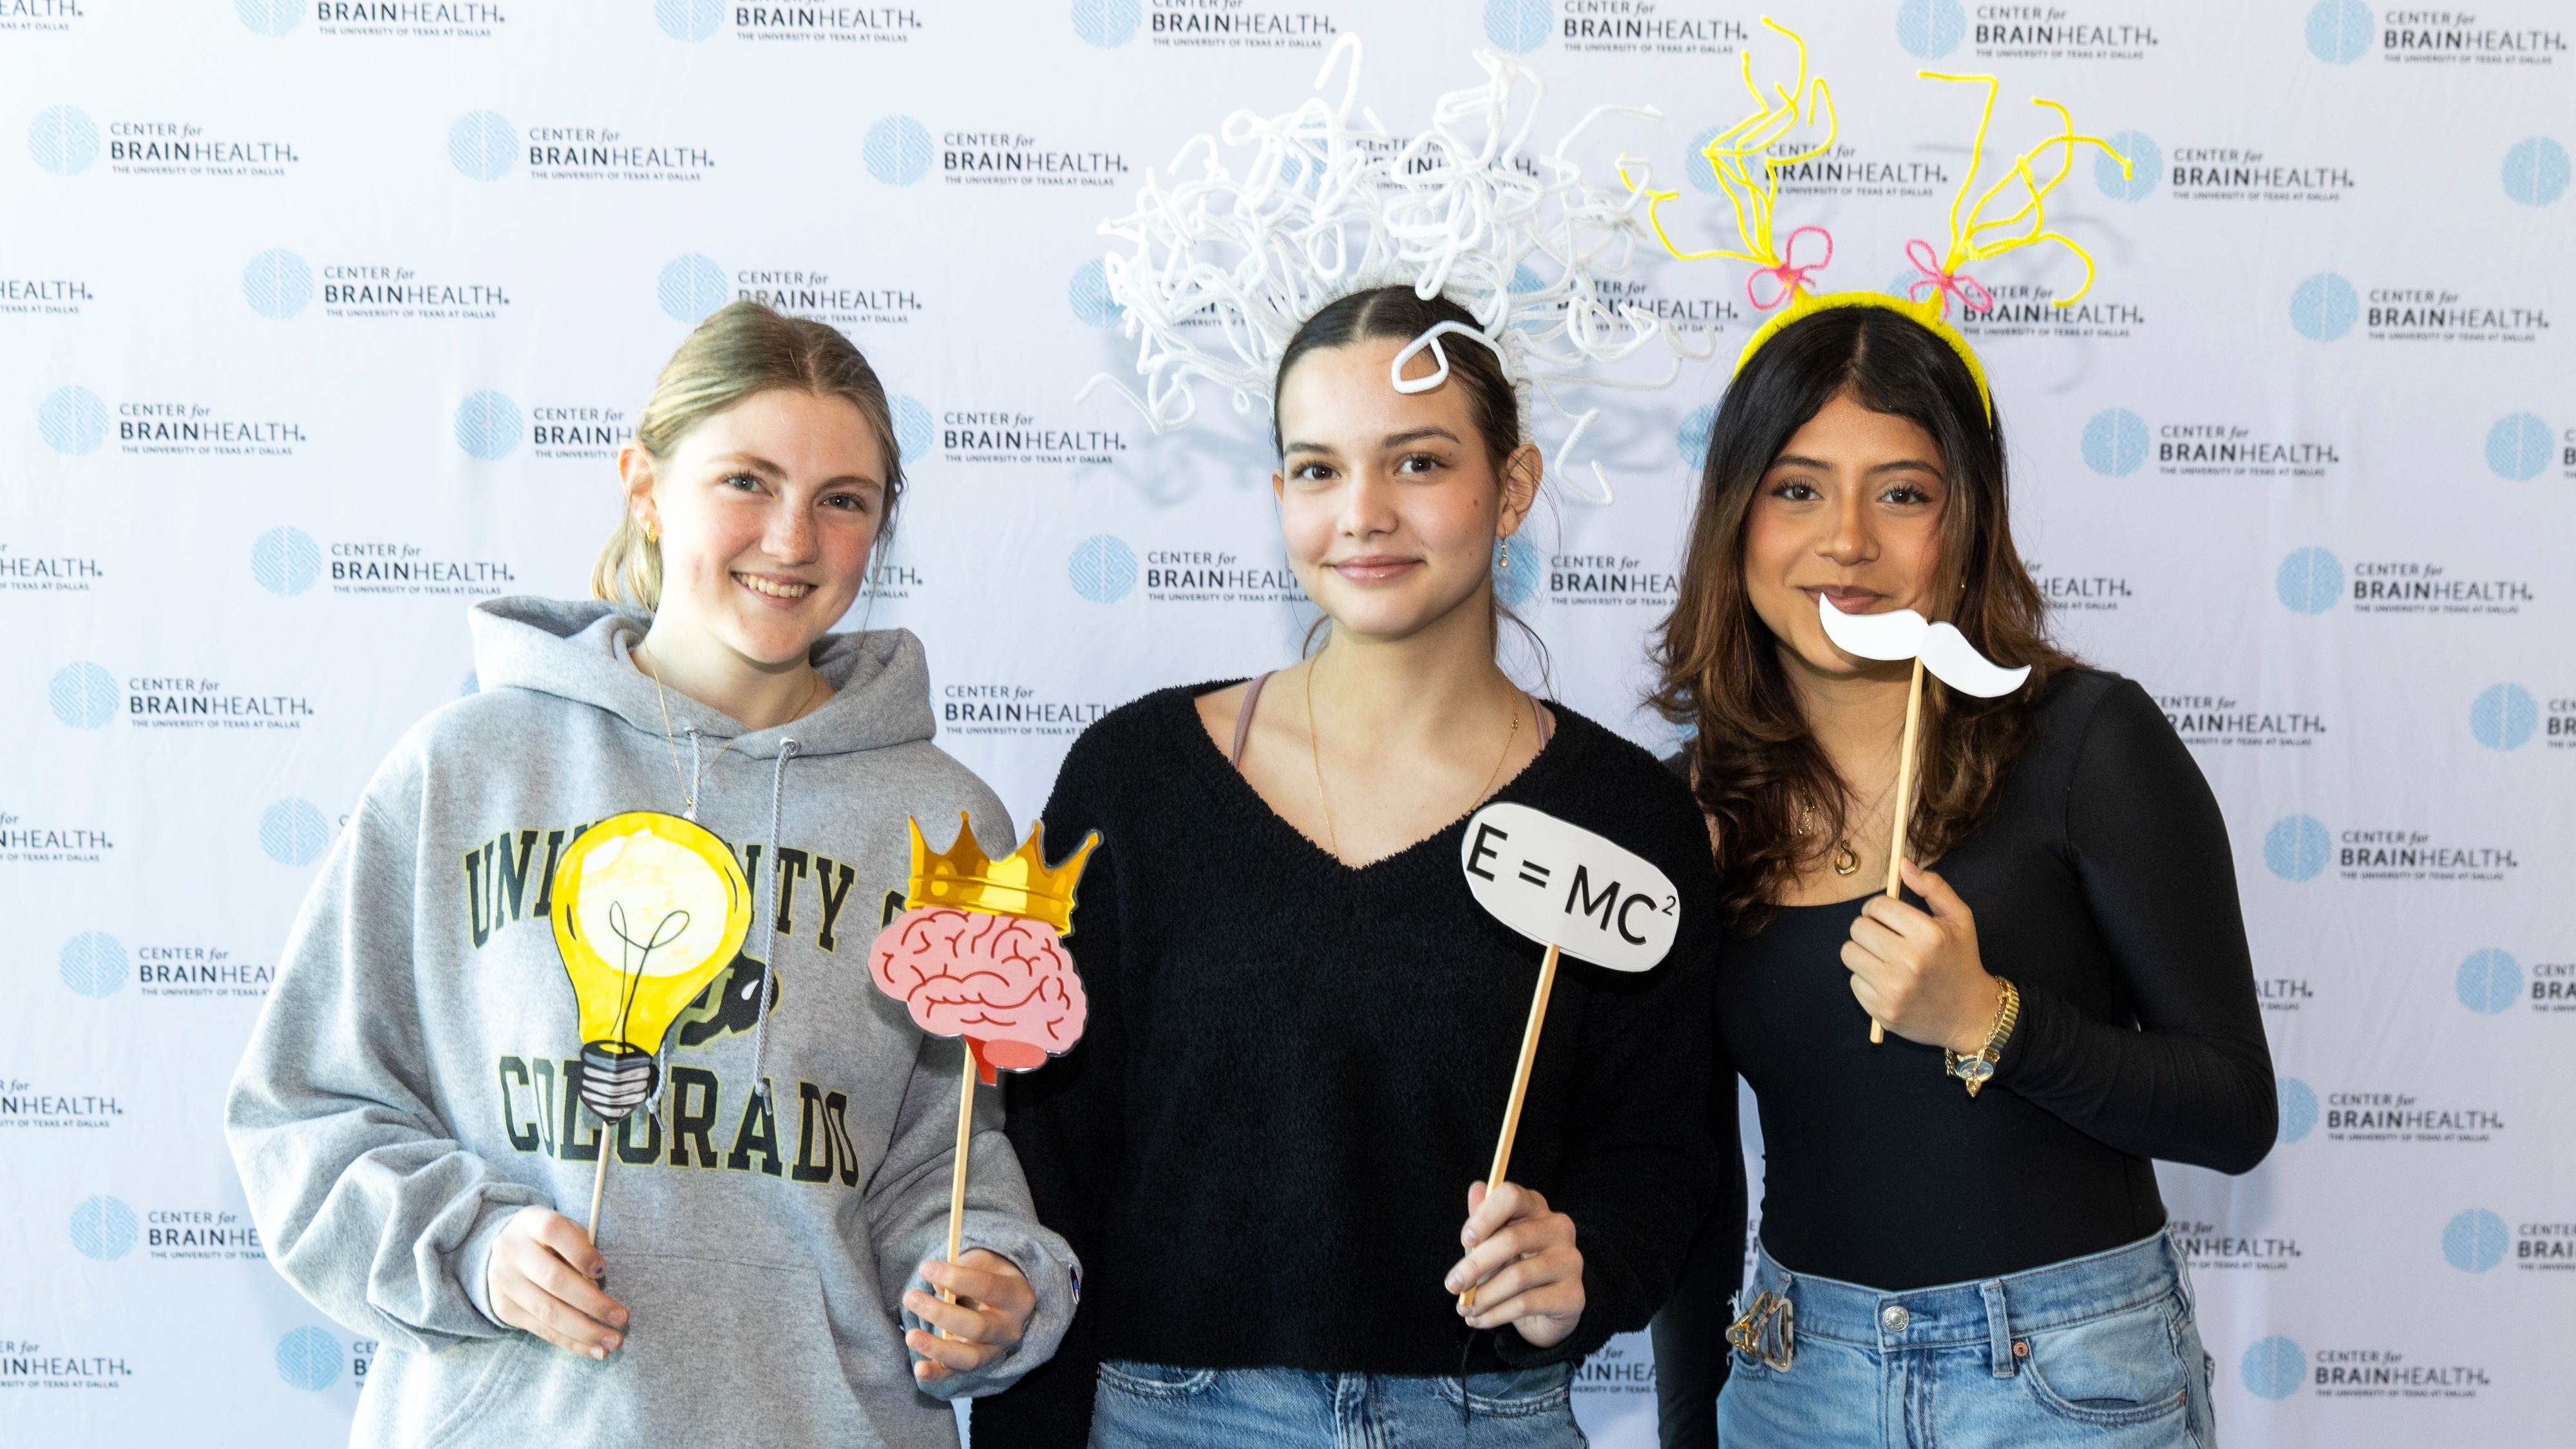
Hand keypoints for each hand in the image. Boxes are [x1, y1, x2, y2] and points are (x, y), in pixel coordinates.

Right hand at [487, 1206, 628, 1358]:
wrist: (506, 1250)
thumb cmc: (550, 1239)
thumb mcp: (565, 1229)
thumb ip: (581, 1247)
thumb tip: (598, 1283)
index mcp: (531, 1221)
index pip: (554, 1231)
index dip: (581, 1252)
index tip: (603, 1271)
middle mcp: (511, 1251)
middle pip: (554, 1280)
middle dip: (593, 1303)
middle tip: (623, 1318)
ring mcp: (504, 1281)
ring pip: (548, 1312)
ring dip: (585, 1331)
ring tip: (614, 1342)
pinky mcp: (505, 1308)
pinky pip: (542, 1330)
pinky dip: (572, 1342)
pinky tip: (595, 1349)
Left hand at [902, 1248, 1034, 1382]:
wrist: (1006, 1303)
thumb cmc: (991, 1275)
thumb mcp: (986, 1261)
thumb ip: (964, 1267)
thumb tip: (938, 1286)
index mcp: (1016, 1296)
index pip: (987, 1287)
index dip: (954, 1278)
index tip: (924, 1268)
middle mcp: (1009, 1328)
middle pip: (977, 1326)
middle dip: (940, 1313)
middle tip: (910, 1297)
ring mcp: (995, 1351)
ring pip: (969, 1358)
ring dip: (937, 1348)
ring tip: (911, 1336)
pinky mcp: (978, 1365)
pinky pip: (957, 1373)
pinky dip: (937, 1373)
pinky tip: (919, 1369)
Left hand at [1445, 1181, 1583, 1348]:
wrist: (1545, 1310)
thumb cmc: (1513, 1266)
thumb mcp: (1493, 1243)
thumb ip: (1483, 1219)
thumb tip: (1476, 1188)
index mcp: (1535, 1207)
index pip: (1512, 1196)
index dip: (1485, 1216)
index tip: (1465, 1240)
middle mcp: (1559, 1229)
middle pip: (1512, 1239)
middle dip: (1474, 1266)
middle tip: (1451, 1285)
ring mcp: (1570, 1262)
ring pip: (1517, 1276)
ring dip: (1483, 1296)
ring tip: (1464, 1308)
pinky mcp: (1573, 1296)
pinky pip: (1526, 1304)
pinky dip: (1495, 1314)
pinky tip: (1479, 1320)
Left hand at [1842, 859, 2000, 1052]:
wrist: (1969, 1014)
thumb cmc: (1961, 960)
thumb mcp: (1960, 919)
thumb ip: (1933, 887)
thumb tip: (1902, 864)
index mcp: (1929, 935)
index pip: (1877, 906)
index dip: (1879, 908)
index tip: (1887, 916)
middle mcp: (1909, 961)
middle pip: (1858, 928)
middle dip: (1869, 928)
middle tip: (1885, 937)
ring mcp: (1894, 989)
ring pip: (1849, 953)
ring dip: (1862, 952)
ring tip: (1883, 958)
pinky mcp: (1882, 1011)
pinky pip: (1853, 981)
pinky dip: (1865, 979)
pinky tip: (1887, 982)